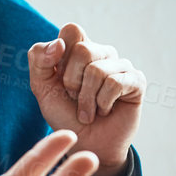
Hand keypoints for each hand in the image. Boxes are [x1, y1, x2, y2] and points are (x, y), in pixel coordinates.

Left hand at [29, 23, 143, 175]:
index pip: (72, 30)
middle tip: (75, 99)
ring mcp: (121, 66)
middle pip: (83, 50)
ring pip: (97, 70)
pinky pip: (115, 83)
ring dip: (86, 99)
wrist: (86, 145)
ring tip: (89, 111)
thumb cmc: (65, 115)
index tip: (59, 78)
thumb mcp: (42, 88)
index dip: (60, 55)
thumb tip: (58, 44)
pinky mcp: (136, 81)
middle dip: (72, 82)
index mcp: (80, 48)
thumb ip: (39, 61)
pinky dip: (103, 103)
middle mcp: (102, 53)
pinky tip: (105, 111)